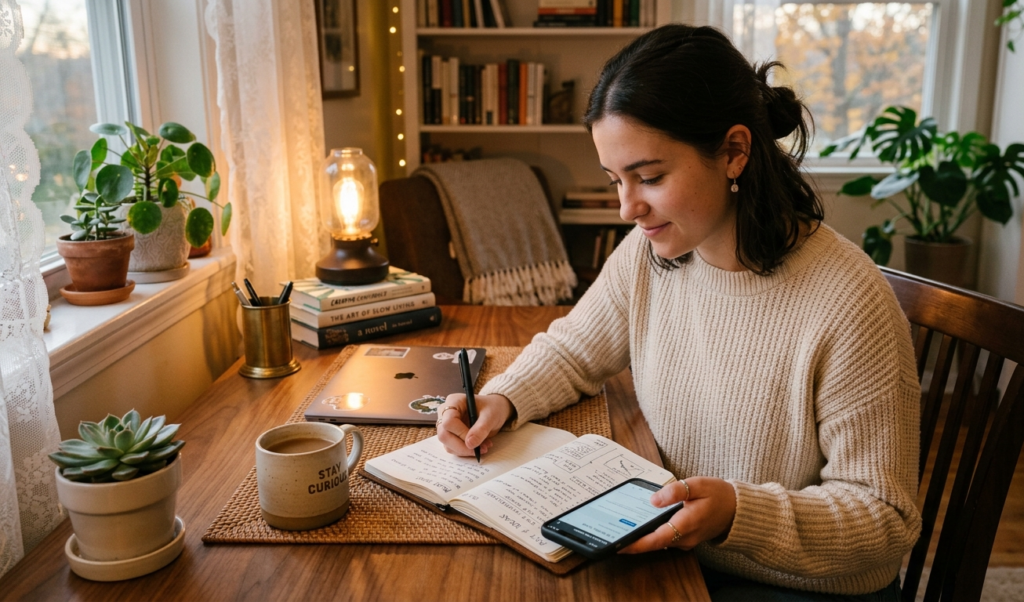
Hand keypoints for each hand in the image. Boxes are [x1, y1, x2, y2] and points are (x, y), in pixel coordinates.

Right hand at [436, 393, 513, 456]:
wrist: (494, 410)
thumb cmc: (492, 408)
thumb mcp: (491, 416)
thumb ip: (481, 428)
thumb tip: (470, 444)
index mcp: (453, 402)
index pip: (448, 422)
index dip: (460, 433)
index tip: (475, 440)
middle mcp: (445, 413)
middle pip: (444, 435)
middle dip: (462, 446)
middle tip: (481, 449)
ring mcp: (446, 426)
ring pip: (447, 444)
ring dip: (465, 450)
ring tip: (484, 447)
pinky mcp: (450, 436)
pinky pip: (452, 448)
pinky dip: (465, 451)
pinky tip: (479, 447)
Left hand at [620, 477, 736, 552]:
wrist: (737, 509)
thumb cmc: (718, 495)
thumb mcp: (698, 484)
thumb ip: (676, 491)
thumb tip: (654, 499)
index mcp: (686, 524)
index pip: (657, 539)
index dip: (637, 544)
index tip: (620, 544)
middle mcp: (685, 538)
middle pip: (654, 543)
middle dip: (633, 540)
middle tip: (612, 532)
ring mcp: (685, 541)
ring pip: (659, 542)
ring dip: (642, 537)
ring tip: (622, 526)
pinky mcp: (685, 539)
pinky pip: (665, 538)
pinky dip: (652, 533)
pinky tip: (641, 523)